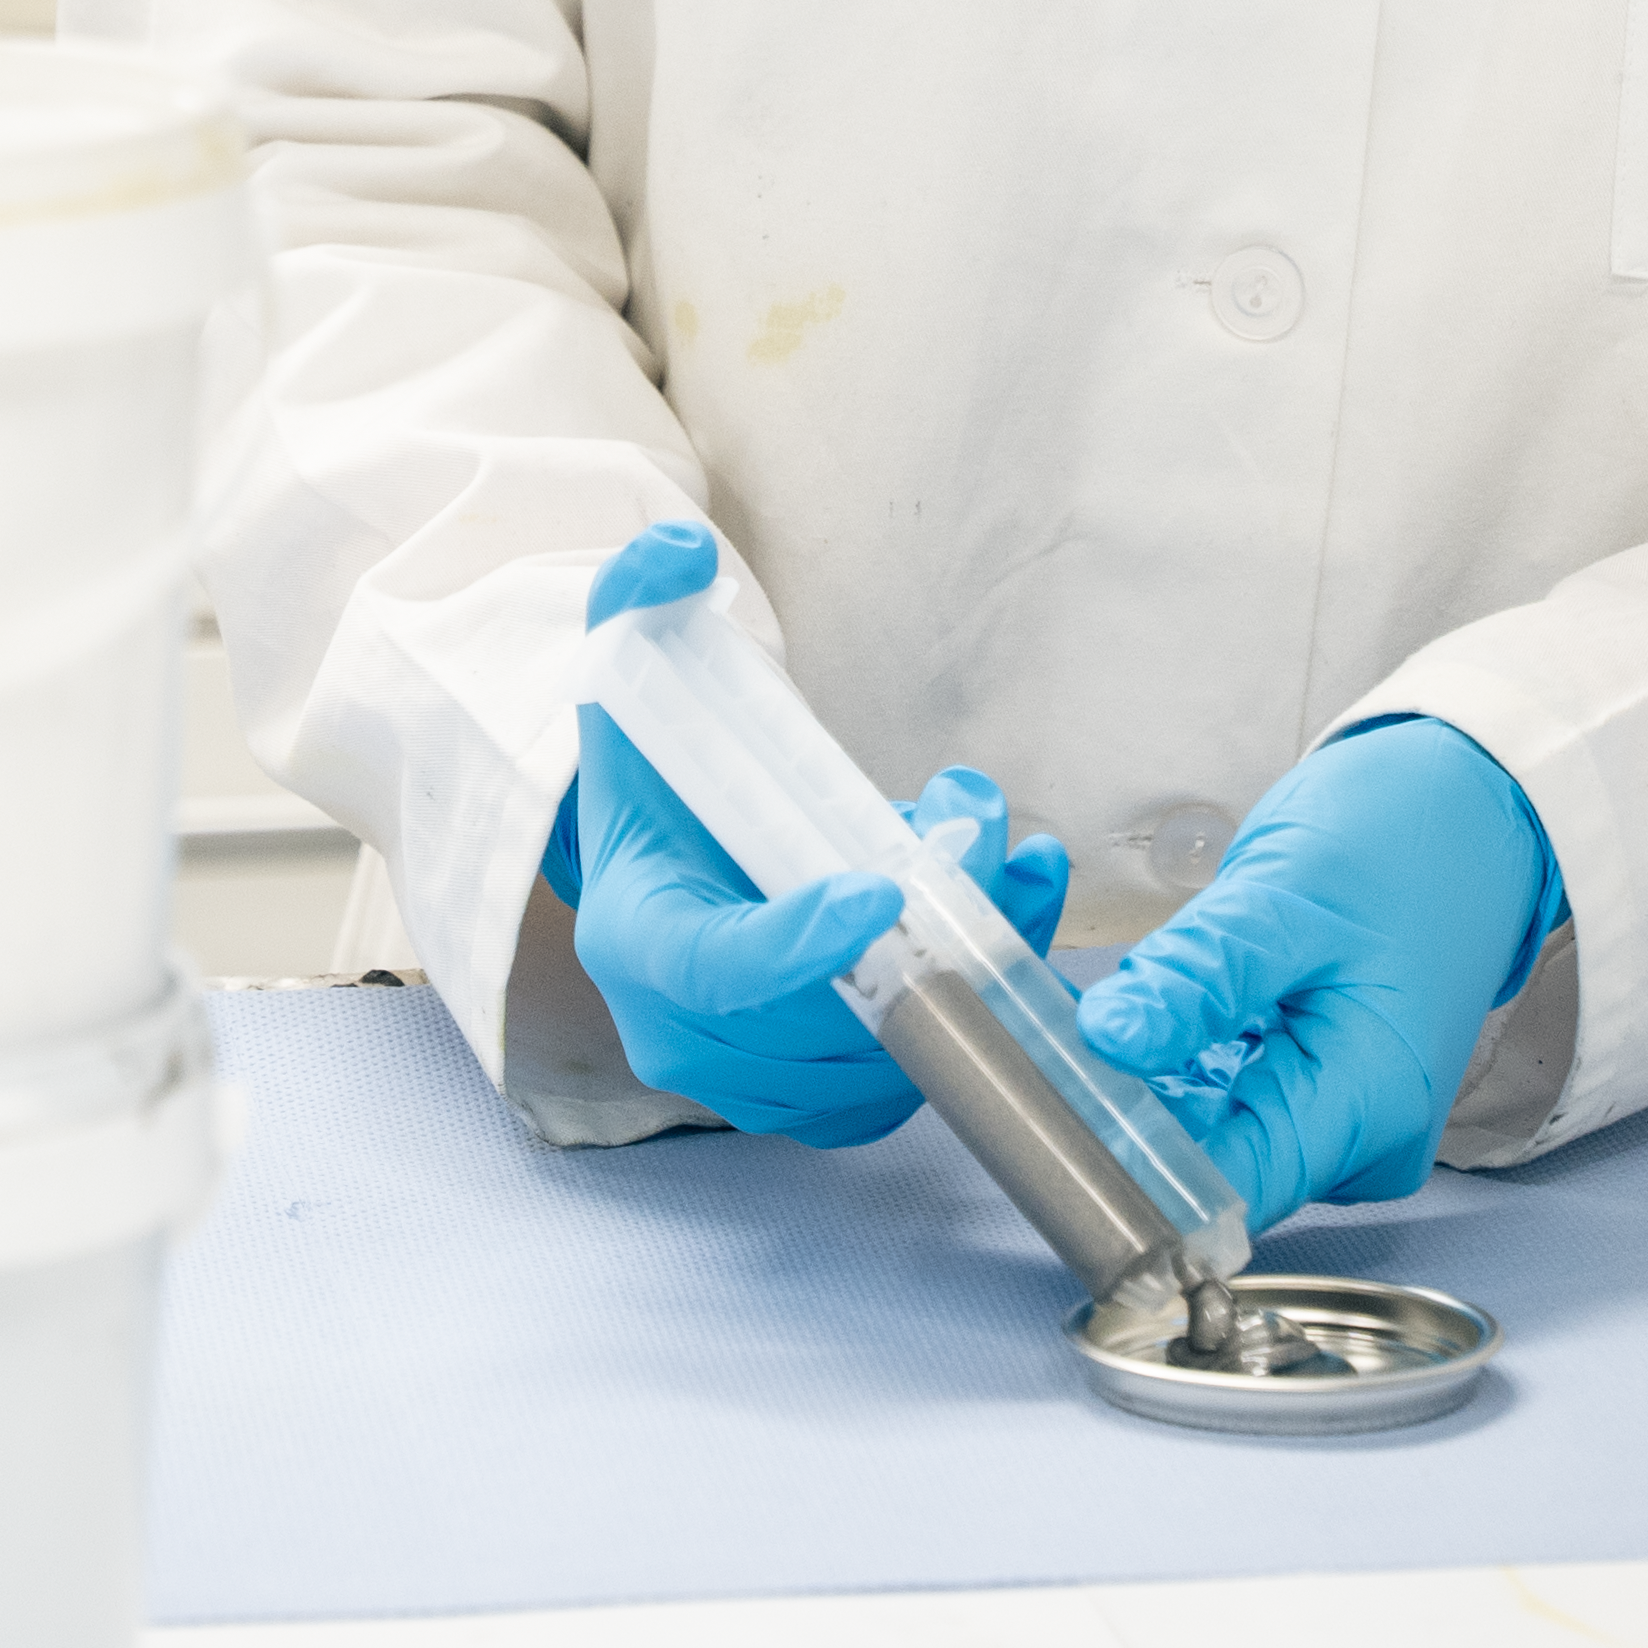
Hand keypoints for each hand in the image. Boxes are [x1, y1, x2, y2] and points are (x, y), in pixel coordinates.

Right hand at [550, 520, 1069, 1142]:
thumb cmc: (660, 765)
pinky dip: (981, 992)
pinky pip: (916, 1072)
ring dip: (969, 950)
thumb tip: (682, 552)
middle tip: (977, 821)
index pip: (714, 968)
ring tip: (1000, 844)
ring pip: (886, 1055)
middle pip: (824, 1017)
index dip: (798, 944)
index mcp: (636, 937)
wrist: (667, 848)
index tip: (881, 889)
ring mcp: (754, 1082)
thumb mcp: (634, 666)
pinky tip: (1013, 902)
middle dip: (925, 922)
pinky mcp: (820, 1096)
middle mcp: (684, 1032)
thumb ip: (644, 598)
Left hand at [1073, 715, 1561, 1229]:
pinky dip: (1182, 1060)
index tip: (1047, 1113)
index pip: (1227, 1188)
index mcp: (1369, 1106)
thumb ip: (1199, 976)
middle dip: (1124, 1111)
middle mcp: (1363, 1138)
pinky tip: (1150, 1010)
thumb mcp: (1285, 897)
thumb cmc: (1404, 841)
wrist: (1473, 808)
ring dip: (1145, 1082)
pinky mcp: (1324, 1089)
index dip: (1130, 1164)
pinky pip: (1232, 1099)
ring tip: (1079, 1015)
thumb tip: (1107, 1039)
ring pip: (1214, 1130)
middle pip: (1214, 1165)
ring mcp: (1345, 1117)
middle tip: (1039, 1041)